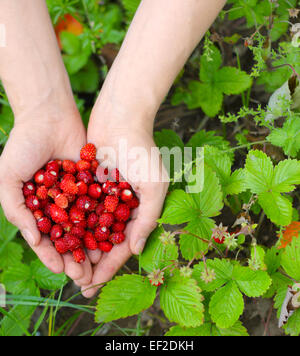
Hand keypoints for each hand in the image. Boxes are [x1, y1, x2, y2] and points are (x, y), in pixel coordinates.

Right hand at [0, 106, 93, 285]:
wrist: (48, 116)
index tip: (63, 272)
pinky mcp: (91, 184)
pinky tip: (111, 236)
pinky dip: (104, 221)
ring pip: (86, 225)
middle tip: (86, 276)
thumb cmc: (23, 146)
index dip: (53, 256)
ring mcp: (75, 195)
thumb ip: (15, 209)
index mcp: (35, 207)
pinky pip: (99, 206)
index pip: (45, 239)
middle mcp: (57, 205)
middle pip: (68, 237)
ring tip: (100, 263)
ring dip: (91, 244)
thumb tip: (33, 240)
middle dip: (75, 257)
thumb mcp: (8, 178)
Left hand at [81, 116, 168, 296]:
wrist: (121, 119)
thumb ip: (147, 218)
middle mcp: (119, 209)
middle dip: (91, 264)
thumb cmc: (143, 151)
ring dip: (77, 249)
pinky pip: (76, 210)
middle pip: (103, 243)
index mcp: (138, 212)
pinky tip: (56, 240)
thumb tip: (135, 250)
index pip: (123, 246)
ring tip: (64, 268)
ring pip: (87, 230)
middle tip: (77, 284)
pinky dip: (68, 225)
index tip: (94, 285)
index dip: (110, 267)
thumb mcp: (155, 185)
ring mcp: (102, 198)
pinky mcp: (86, 186)